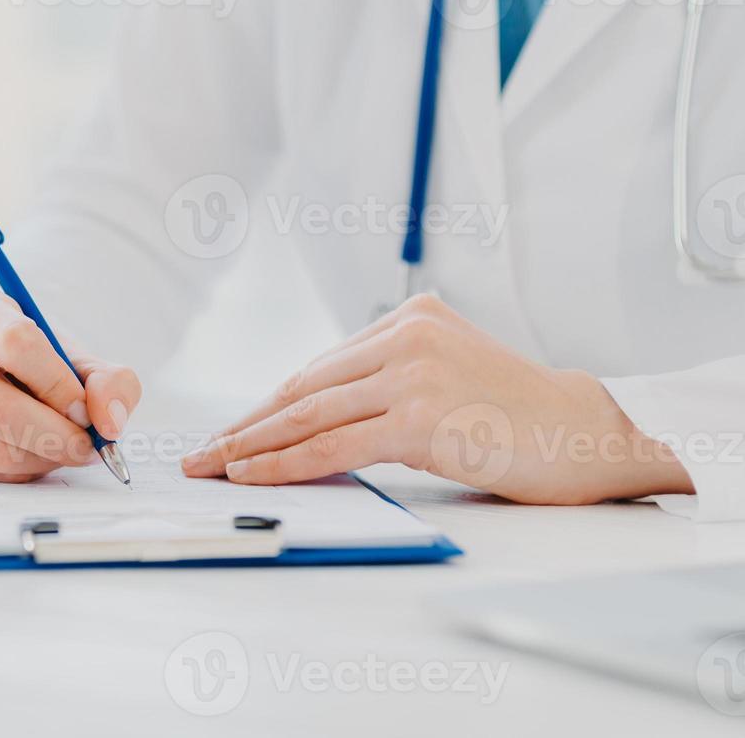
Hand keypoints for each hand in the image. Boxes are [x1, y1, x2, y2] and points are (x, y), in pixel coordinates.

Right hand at [0, 286, 141, 482]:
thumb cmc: (36, 363)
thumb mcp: (77, 358)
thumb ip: (111, 382)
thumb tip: (107, 422)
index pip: (16, 344)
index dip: (59, 385)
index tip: (86, 410)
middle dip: (56, 436)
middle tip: (86, 447)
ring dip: (43, 458)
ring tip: (59, 446)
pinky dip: (20, 472)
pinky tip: (29, 452)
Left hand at [182, 294, 693, 504]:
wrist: (587, 433)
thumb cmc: (519, 414)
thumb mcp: (448, 372)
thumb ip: (390, 379)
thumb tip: (318, 415)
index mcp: (409, 316)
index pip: (320, 369)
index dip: (268, 404)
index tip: (233, 429)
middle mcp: (405, 336)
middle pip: (304, 388)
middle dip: (247, 424)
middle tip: (203, 452)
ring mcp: (413, 374)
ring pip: (309, 415)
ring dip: (252, 446)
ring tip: (215, 468)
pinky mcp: (420, 418)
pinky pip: (335, 445)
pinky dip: (287, 463)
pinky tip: (255, 475)